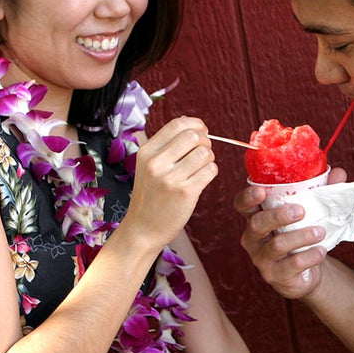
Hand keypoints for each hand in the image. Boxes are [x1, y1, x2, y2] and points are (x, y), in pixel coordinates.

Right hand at [121, 116, 217, 247]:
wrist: (142, 229)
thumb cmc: (150, 196)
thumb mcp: (147, 166)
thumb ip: (166, 146)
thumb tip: (194, 126)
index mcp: (147, 151)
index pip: (178, 123)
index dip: (196, 124)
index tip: (202, 132)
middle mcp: (156, 162)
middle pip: (195, 135)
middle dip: (205, 141)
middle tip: (202, 153)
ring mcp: (170, 178)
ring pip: (205, 153)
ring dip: (209, 159)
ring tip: (200, 169)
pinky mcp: (185, 192)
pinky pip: (211, 170)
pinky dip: (211, 172)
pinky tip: (201, 179)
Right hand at [234, 167, 348, 298]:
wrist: (310, 266)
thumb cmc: (304, 231)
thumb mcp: (313, 209)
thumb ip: (324, 189)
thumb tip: (338, 172)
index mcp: (257, 216)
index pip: (242, 204)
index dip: (248, 197)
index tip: (262, 191)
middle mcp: (254, 237)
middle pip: (258, 224)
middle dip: (279, 216)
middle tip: (301, 211)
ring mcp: (262, 259)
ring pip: (276, 246)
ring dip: (300, 236)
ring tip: (320, 232)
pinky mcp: (275, 276)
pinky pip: (290, 265)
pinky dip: (308, 256)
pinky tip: (321, 251)